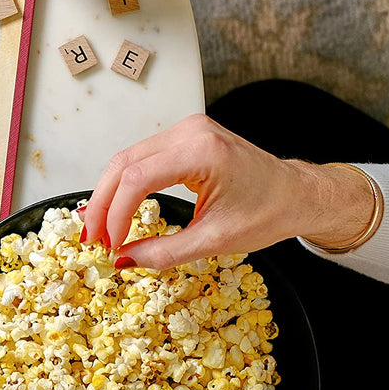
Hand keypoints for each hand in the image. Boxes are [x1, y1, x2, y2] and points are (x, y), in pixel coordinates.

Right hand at [82, 114, 375, 268]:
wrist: (298, 194)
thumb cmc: (269, 212)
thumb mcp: (216, 240)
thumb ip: (165, 251)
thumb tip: (123, 260)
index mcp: (202, 151)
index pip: (137, 179)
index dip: (116, 214)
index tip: (109, 245)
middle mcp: (190, 131)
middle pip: (123, 163)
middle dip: (102, 204)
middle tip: (91, 240)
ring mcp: (186, 129)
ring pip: (127, 159)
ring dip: (109, 194)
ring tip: (99, 228)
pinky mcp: (185, 136)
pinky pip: (142, 157)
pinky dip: (124, 184)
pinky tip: (116, 207)